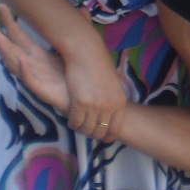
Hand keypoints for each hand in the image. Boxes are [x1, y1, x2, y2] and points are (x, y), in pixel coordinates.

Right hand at [0, 3, 72, 115]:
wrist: (83, 100)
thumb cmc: (75, 76)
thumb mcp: (76, 48)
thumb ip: (76, 29)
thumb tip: (81, 8)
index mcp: (38, 55)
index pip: (20, 36)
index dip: (10, 22)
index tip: (2, 7)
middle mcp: (32, 65)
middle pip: (11, 48)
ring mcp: (35, 78)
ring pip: (15, 64)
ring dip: (6, 52)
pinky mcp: (43, 91)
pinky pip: (31, 81)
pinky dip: (25, 72)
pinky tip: (22, 62)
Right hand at [57, 8, 126, 140]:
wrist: (86, 52)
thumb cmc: (98, 64)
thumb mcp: (112, 83)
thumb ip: (112, 98)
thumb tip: (109, 111)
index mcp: (120, 102)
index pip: (115, 129)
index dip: (107, 136)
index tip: (100, 136)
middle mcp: (110, 106)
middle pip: (100, 132)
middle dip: (92, 133)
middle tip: (85, 129)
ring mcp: (95, 106)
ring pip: (86, 129)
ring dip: (81, 129)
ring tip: (77, 124)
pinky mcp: (80, 103)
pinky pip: (74, 122)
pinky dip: (71, 122)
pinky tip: (70, 117)